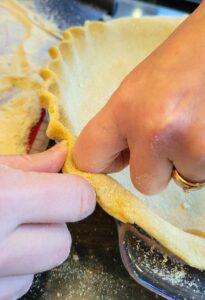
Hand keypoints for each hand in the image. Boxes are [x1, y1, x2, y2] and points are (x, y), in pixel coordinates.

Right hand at [0, 143, 95, 298]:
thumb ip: (29, 164)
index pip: (77, 200)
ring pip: (42, 267)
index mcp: (5, 201)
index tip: (64, 188)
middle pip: (62, 242)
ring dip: (33, 249)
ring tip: (5, 231)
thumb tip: (64, 156)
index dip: (75, 192)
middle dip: (53, 224)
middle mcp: (1, 249)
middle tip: (26, 210)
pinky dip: (16, 270)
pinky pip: (19, 287)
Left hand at [73, 2, 204, 194]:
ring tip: (190, 126)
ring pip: (179, 180)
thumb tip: (114, 163)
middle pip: (144, 184)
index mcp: (124, 110)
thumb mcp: (132, 93)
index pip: (88, 159)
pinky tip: (201, 130)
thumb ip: (117, 130)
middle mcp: (153, 130)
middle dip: (155, 167)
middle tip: (167, 136)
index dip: (102, 164)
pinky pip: (200, 173)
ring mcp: (188, 144)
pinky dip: (200, 158)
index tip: (114, 160)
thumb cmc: (172, 69)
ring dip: (183, 161)